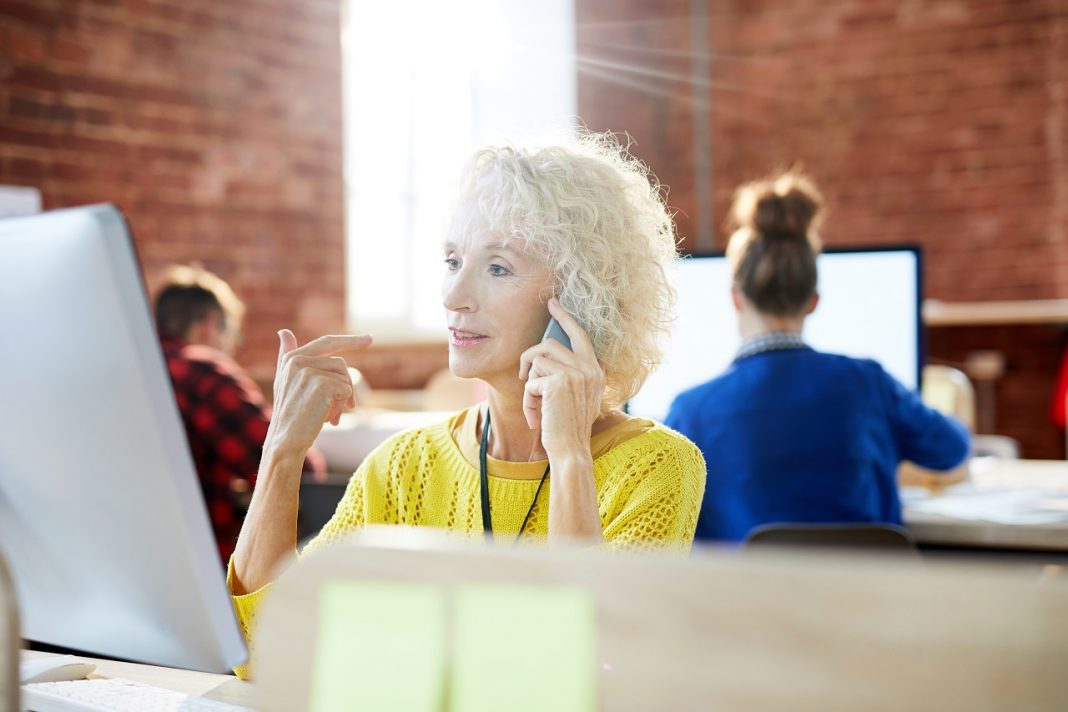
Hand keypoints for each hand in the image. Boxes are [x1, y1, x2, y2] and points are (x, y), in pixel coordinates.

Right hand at [267, 329, 372, 459]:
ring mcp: (309, 371)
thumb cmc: (291, 414)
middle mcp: (298, 360)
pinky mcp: (321, 384)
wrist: (286, 440)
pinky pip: (347, 390)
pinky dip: (343, 405)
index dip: (349, 340)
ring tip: (330, 416)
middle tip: (356, 387)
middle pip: (340, 363)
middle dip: (349, 377)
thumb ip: (287, 355)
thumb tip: (284, 331)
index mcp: (291, 358)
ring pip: (344, 378)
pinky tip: (329, 418)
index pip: (326, 343)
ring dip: (342, 399)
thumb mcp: (287, 382)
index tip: (370, 338)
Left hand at [518, 299, 604, 457]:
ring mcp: (575, 374)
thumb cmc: (570, 427)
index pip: (580, 335)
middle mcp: (588, 369)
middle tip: (523, 374)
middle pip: (549, 344)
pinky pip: (530, 382)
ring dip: (529, 385)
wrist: (571, 450)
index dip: (565, 318)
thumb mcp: (578, 397)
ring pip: (537, 362)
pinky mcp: (558, 383)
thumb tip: (546, 356)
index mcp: (596, 370)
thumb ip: (572, 375)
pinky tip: (535, 417)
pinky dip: (527, 401)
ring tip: (536, 405)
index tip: (553, 304)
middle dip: (530, 357)